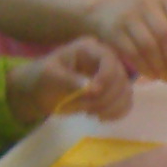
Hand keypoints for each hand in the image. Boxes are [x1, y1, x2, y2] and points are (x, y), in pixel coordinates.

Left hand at [8, 38, 132, 124]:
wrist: (41, 91)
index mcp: (90, 48)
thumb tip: (92, 89)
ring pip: (126, 91)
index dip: (105, 77)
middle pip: (121, 77)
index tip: (91, 93)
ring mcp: (110, 76)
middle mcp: (104, 60)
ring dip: (111, 107)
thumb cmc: (43, 78)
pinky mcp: (112, 92)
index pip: (109, 60)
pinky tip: (101, 117)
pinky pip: (126, 102)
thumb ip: (70, 80)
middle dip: (105, 97)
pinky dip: (117, 112)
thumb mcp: (50, 75)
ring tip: (91, 113)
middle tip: (86, 108)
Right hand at [86, 0, 166, 79]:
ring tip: (166, 77)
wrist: (106, 9)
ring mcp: (128, 16)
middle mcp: (148, 2)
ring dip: (160, 67)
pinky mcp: (114, 31)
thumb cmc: (147, 15)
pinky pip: (133, 54)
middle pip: (166, 36)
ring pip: (149, 47)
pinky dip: (145, 68)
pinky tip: (152, 75)